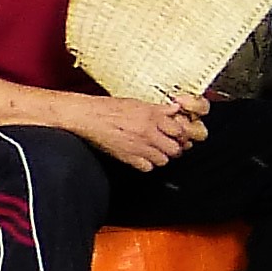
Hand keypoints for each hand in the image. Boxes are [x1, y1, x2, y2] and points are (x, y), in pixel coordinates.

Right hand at [71, 92, 206, 171]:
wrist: (89, 117)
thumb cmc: (109, 108)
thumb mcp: (138, 103)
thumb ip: (159, 109)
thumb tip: (174, 109)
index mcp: (152, 117)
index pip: (179, 131)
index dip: (181, 134)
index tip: (179, 134)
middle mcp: (148, 133)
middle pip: (175, 149)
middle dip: (175, 148)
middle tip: (170, 144)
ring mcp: (138, 147)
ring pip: (163, 160)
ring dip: (162, 157)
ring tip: (157, 151)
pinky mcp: (128, 158)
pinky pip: (147, 168)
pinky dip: (148, 165)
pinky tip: (144, 157)